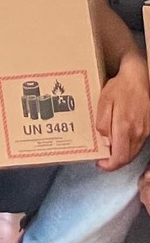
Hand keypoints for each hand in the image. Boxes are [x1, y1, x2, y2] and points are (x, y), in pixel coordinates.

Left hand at [96, 53, 149, 168]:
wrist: (138, 79)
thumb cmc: (119, 88)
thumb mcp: (103, 101)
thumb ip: (102, 122)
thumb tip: (103, 139)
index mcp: (124, 127)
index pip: (120, 156)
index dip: (110, 165)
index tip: (100, 165)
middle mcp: (137, 133)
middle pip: (127, 157)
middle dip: (114, 162)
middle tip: (102, 159)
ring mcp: (144, 132)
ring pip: (133, 152)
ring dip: (121, 156)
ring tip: (108, 151)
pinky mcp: (147, 128)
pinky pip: (138, 144)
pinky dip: (128, 148)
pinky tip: (118, 142)